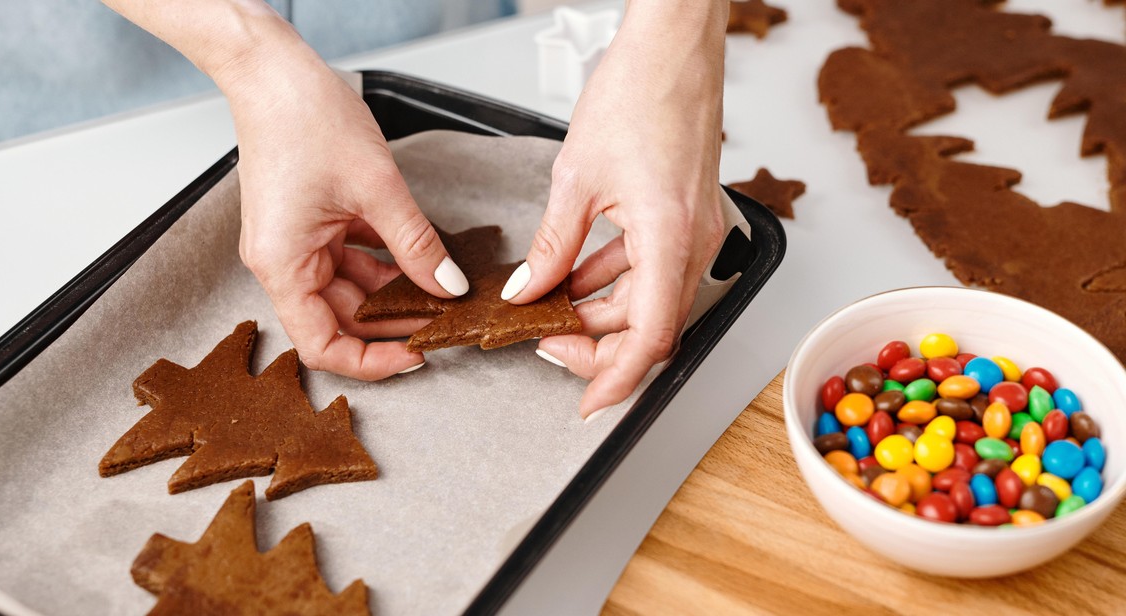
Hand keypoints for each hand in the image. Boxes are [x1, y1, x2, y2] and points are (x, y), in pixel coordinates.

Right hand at [223, 36, 469, 378]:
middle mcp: (283, 262)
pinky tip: (421, 262)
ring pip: (349, 289)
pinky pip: (350, 258)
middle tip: (444, 322)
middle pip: (339, 320)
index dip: (371, 361)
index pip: (322, 345)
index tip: (416, 356)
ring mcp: (296, 242)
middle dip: (391, 325)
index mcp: (283, 265)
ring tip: (441, 294)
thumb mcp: (377, 188)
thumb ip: (415, 245)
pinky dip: (384, 264)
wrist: (274, 71)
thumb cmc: (303, 118)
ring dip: (391, 294)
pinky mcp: (310, 223)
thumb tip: (447, 286)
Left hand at [501, 3, 728, 417]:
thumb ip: (551, 247)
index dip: (617, 379)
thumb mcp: (575, 180)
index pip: (651, 337)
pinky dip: (612, 278)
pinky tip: (573, 276)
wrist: (674, 46)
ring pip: (648, 298)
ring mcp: (695, 230)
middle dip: (597, 343)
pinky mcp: (685, 215)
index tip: (588, 403)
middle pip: (649, 325)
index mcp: (670, 239)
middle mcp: (694, 243)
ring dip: (601, 311)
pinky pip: (650, 266)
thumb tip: (530, 291)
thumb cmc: (637, 93)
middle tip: (544, 342)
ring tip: (549, 309)